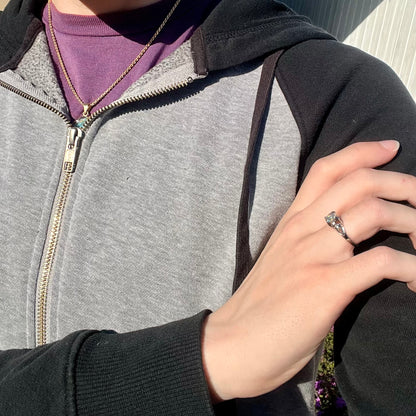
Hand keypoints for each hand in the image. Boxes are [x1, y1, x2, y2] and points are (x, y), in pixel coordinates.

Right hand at [202, 140, 415, 401]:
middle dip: (402, 183)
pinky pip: (381, 261)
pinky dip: (411, 268)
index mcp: (290, 221)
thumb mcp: (280, 260)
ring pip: (375, 213)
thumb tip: (340, 235)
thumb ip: (305, 240)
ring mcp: (314, 255)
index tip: (391, 149)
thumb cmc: (259, 306)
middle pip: (360, 183)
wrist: (234, 343)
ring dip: (414, 222)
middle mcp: (302, 229)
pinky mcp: (326, 286)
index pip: (326, 169)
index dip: (363, 152)